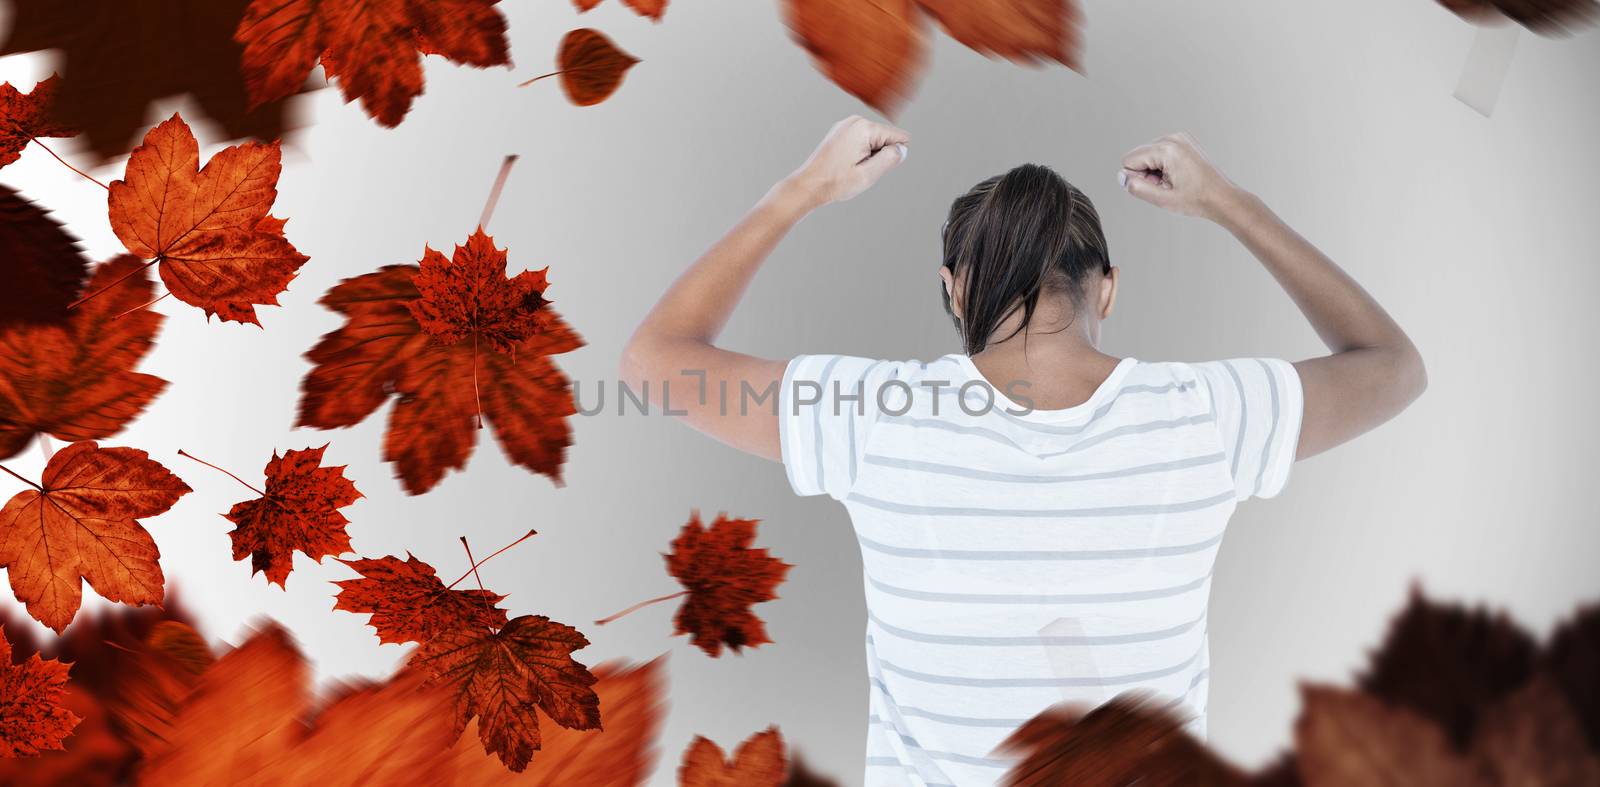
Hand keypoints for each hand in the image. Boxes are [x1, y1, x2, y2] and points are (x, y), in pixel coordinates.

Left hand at [784, 115, 909, 206]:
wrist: (809, 185)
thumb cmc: (835, 182)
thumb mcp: (868, 174)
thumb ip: (890, 159)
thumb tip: (903, 149)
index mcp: (864, 128)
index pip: (898, 138)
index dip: (891, 158)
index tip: (872, 166)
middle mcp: (855, 120)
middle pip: (886, 139)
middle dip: (879, 156)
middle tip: (859, 169)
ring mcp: (847, 125)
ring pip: (874, 141)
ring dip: (869, 156)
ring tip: (851, 167)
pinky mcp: (841, 132)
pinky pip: (863, 142)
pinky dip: (859, 154)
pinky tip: (845, 164)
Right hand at [1119, 133, 1243, 220]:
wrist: (1222, 197)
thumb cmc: (1197, 199)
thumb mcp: (1162, 199)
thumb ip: (1137, 187)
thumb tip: (1122, 177)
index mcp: (1167, 149)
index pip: (1128, 160)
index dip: (1137, 178)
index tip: (1158, 187)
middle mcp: (1172, 138)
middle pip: (1137, 155)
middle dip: (1146, 173)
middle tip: (1167, 185)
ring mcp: (1179, 137)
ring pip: (1147, 154)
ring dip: (1154, 170)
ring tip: (1174, 181)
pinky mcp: (1183, 140)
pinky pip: (1159, 152)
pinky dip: (1163, 165)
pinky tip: (1178, 175)